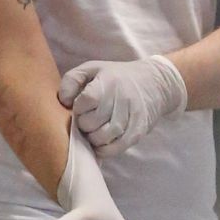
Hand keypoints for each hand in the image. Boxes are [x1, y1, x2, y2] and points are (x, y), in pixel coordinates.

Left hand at [57, 55, 186, 157]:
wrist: (155, 82)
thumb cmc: (116, 77)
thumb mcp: (92, 69)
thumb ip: (71, 80)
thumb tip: (63, 101)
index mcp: (107, 82)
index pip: (85, 102)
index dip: (78, 109)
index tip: (80, 108)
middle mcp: (121, 99)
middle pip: (92, 122)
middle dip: (83, 125)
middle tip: (86, 121)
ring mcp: (131, 116)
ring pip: (104, 137)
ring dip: (93, 139)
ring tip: (93, 132)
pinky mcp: (139, 130)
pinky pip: (118, 147)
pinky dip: (105, 150)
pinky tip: (100, 145)